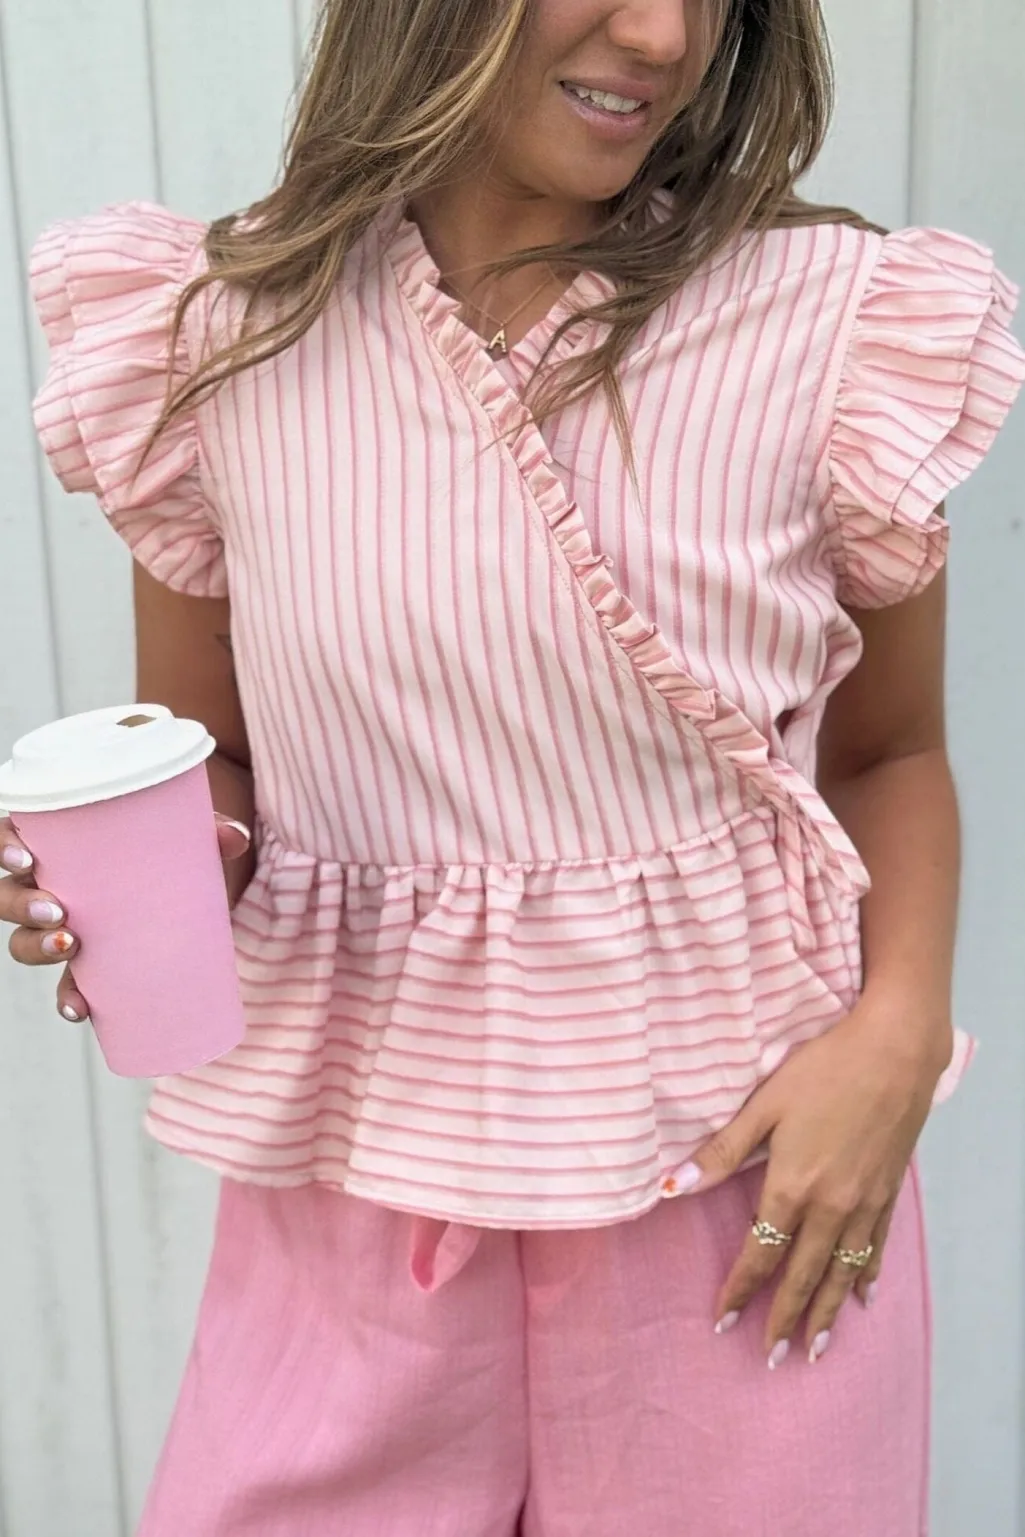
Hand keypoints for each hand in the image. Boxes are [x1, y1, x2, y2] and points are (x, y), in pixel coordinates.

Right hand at [1, 812, 251, 1023]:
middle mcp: (52, 888)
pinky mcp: (93, 967)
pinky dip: (69, 999)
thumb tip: (236, 837)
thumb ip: (209, 834)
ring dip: (38, 946)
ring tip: (71, 944)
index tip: (23, 854)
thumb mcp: (188, 841)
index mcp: (62, 848)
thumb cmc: (171, 858)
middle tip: (58, 908)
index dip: (5, 845)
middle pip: (9, 897)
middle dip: (21, 905)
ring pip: (25, 942)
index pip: (15, 841)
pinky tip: (79, 1009)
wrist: (195, 899)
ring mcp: (68, 929)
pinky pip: (66, 986)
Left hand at [676, 997, 950, 1364]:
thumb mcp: (765, 1105)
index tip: (724, 1321)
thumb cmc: (824, 1070)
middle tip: (771, 1358)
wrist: (895, 1052)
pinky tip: (864, 1298)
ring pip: (843, 1271)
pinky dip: (867, 1275)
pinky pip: (876, 1246)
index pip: (761, 1252)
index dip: (741, 1289)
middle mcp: (831, 1206)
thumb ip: (722, 1151)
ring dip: (828, 1313)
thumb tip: (670, 1186)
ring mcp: (865, 1202)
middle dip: (785, 1318)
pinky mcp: (889, 1190)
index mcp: (792, 1186)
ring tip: (815, 1349)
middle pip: (804, 1274)